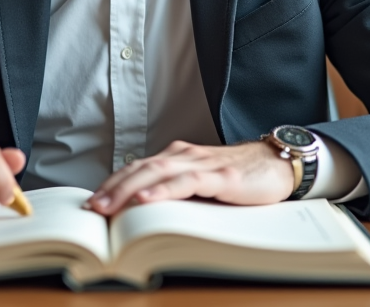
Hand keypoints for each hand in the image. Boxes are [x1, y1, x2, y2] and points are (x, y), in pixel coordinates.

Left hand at [85, 140, 292, 215]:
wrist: (277, 163)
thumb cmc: (238, 177)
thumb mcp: (201, 184)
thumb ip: (176, 191)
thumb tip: (142, 213)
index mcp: (177, 157)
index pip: (137, 168)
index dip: (113, 184)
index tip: (93, 203)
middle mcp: (185, 156)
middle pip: (141, 169)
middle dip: (113, 188)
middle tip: (92, 209)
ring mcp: (202, 164)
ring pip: (157, 173)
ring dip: (129, 190)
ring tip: (109, 206)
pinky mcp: (221, 177)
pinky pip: (186, 182)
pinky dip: (164, 191)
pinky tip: (147, 200)